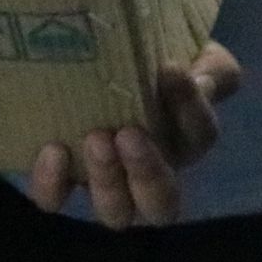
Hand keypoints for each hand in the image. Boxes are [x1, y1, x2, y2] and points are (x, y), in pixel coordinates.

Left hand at [27, 41, 242, 228]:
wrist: (82, 50)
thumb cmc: (142, 59)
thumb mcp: (183, 51)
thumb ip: (208, 66)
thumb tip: (199, 79)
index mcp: (183, 141)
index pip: (201, 135)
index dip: (190, 106)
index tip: (170, 68)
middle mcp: (147, 175)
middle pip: (162, 204)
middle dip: (148, 173)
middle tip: (129, 133)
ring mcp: (101, 183)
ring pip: (114, 211)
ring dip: (106, 179)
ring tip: (94, 139)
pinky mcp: (57, 179)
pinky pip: (54, 200)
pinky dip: (52, 184)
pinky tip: (53, 150)